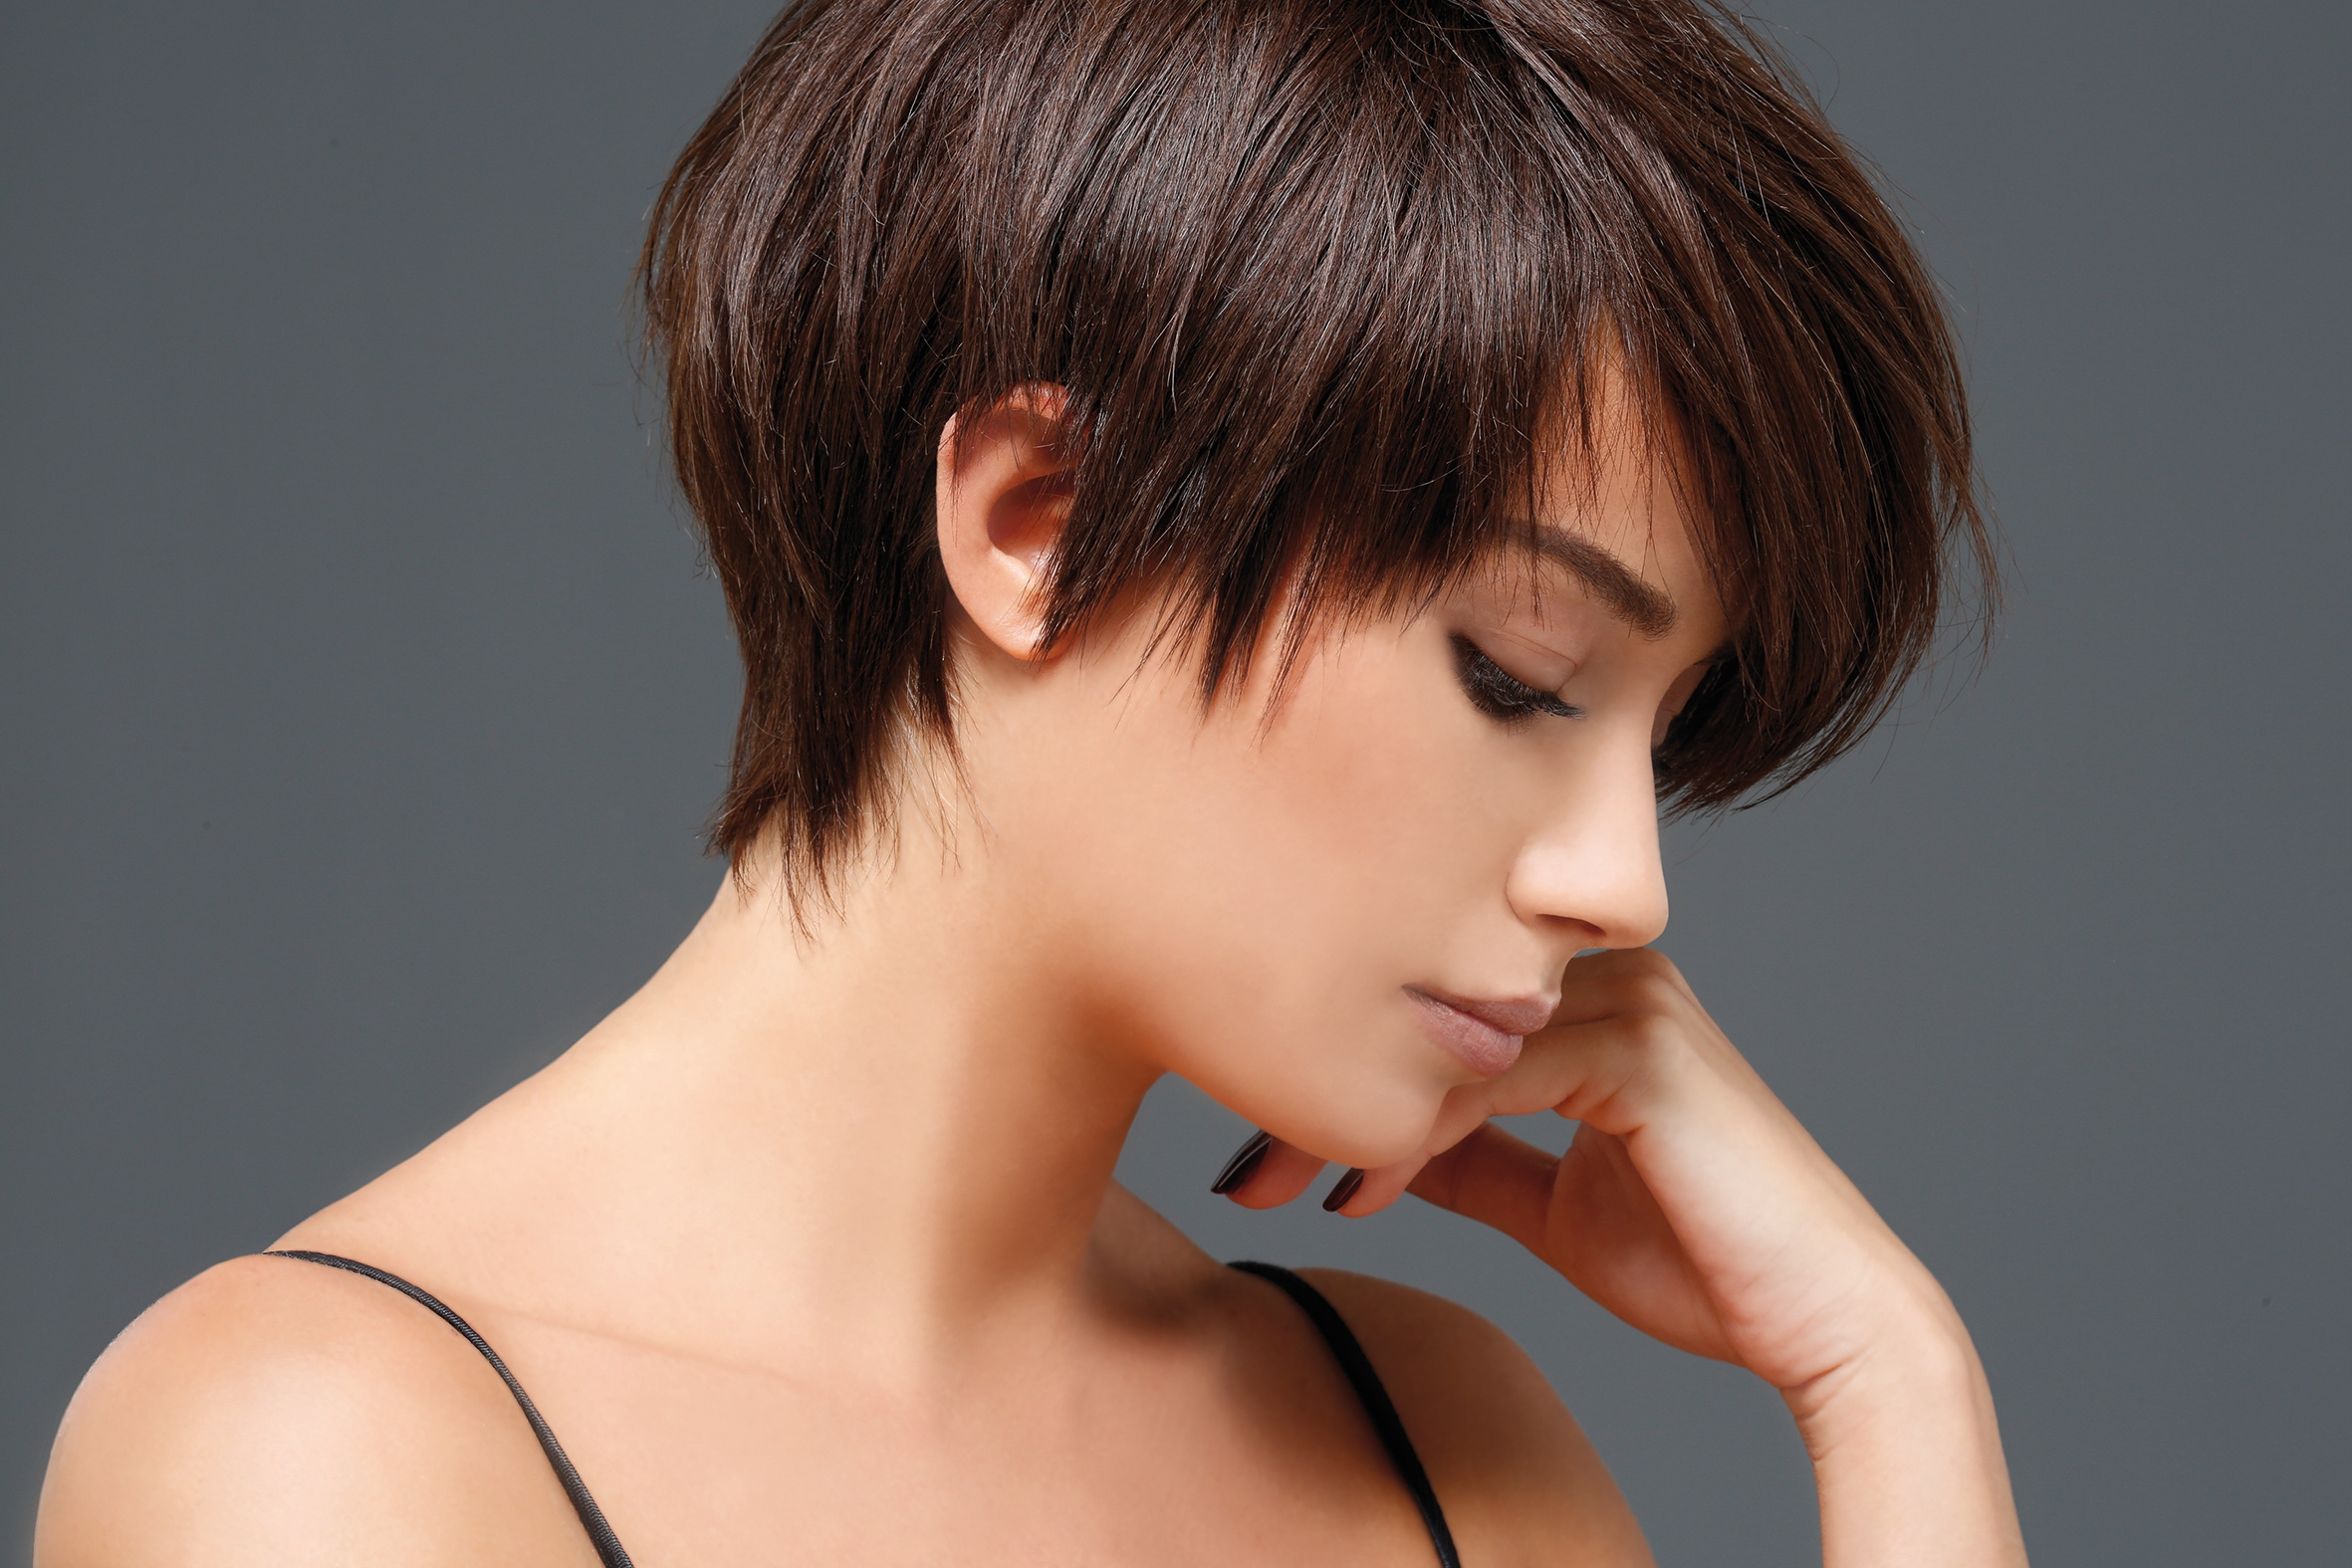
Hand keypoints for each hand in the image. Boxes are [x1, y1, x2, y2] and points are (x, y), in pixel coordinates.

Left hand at [1223, 946, 1953, 1401]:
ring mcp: (1628, 1000)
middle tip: (1231, 1164)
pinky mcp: (1640, 1049)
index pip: (1423, 1004)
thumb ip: (1471, 1158)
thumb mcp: (1548, 1202)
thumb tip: (1372, 1147)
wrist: (1820, 1316)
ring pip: (1438, 1038)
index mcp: (1581, 993)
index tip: (1247, 1148)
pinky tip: (1358, 1190)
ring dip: (1340, 1112)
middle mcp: (1602, 973)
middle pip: (1416, 1005)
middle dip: (1312, 1083)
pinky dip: (1412, 1136)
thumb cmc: (1699, 1255)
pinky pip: (1489, 1079)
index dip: (1329, 1071)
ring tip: (1265, 1183)